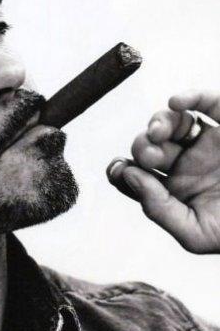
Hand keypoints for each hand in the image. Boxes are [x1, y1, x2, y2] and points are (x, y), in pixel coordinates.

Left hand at [107, 91, 219, 253]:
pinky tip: (177, 102)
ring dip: (158, 122)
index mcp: (172, 190)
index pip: (136, 176)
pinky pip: (210, 103)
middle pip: (148, 147)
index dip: (121, 170)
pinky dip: (192, 97)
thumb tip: (128, 176)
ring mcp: (205, 144)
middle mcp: (184, 165)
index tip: (120, 169)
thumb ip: (158, 208)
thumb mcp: (196, 232)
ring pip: (170, 123)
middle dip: (142, 147)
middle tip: (151, 156)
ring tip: (159, 132)